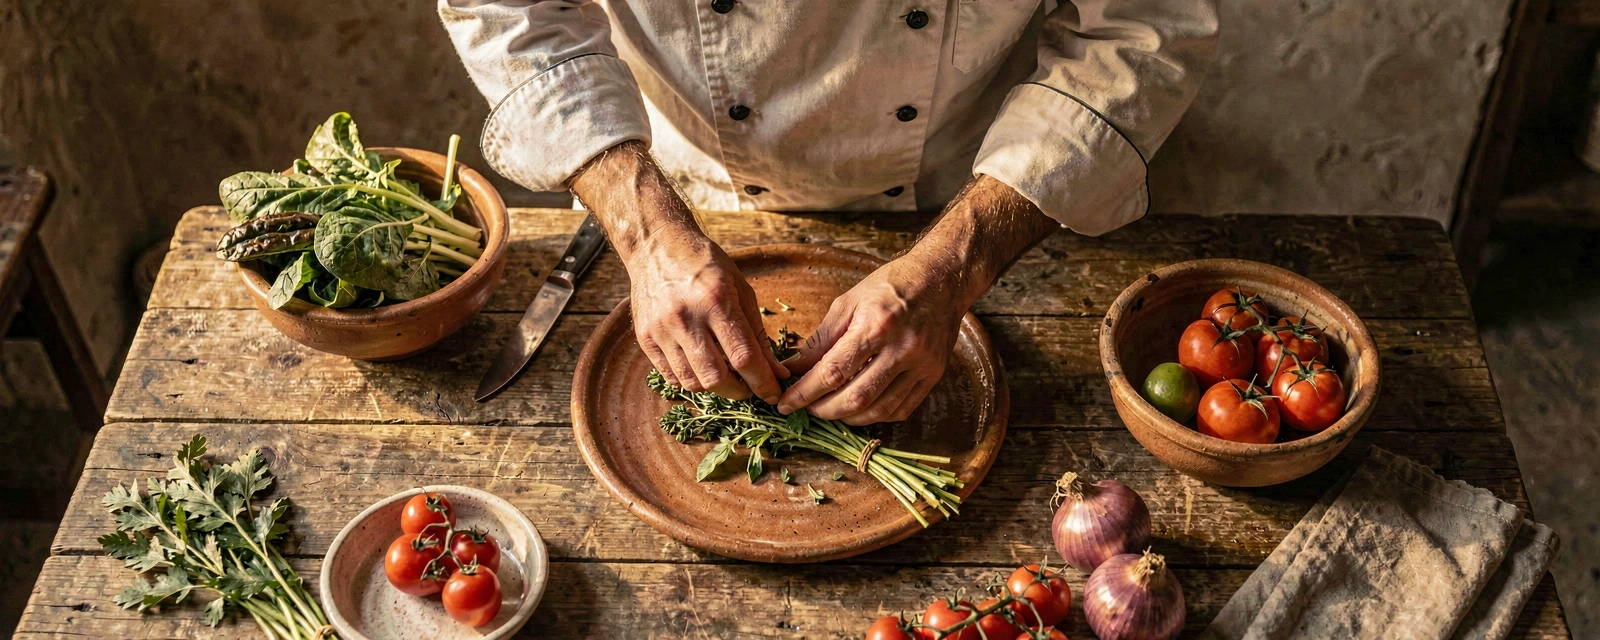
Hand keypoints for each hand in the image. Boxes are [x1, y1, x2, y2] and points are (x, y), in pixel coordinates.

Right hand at [568, 140, 786, 402]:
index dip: (762, 382)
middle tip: (749, 389)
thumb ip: (757, 333)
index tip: (773, 393)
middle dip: (739, 392)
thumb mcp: (741, 289)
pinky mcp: (645, 338)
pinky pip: (670, 376)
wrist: (657, 247)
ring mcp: (661, 330)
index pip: (744, 357)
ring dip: (715, 389)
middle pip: (716, 377)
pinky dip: (691, 382)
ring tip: (727, 380)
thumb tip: (776, 371)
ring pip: (691, 382)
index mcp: (716, 301)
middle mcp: (686, 318)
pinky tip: (703, 371)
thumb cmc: (706, 265)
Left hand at [776, 174, 1058, 423]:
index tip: (785, 403)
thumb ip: (821, 339)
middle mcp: (903, 348)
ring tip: (829, 411)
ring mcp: (922, 365)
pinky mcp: (934, 376)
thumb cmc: (890, 286)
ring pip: (880, 411)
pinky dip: (875, 416)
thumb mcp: (848, 302)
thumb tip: (793, 369)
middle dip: (824, 410)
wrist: (941, 280)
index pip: (834, 371)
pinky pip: (901, 410)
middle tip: (806, 409)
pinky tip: (858, 410)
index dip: (805, 393)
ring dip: (848, 418)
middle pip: (857, 397)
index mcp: (877, 324)